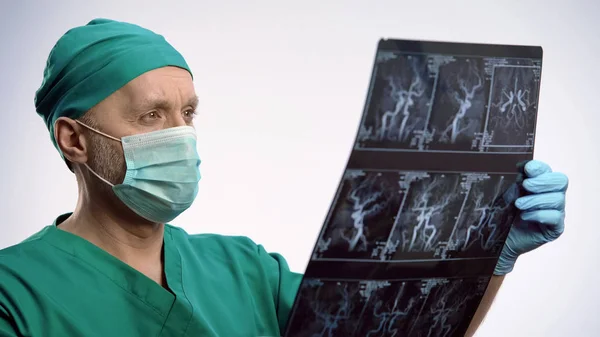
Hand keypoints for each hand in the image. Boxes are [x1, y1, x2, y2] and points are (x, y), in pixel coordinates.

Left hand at [494, 160, 567, 275]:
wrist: (500, 239)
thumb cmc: (504, 214)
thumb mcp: (508, 194)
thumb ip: (517, 180)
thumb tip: (523, 166)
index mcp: (541, 184)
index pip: (548, 170)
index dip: (539, 167)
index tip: (525, 169)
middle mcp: (552, 196)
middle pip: (561, 181)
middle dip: (542, 182)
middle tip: (525, 186)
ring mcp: (556, 212)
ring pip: (557, 199)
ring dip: (536, 200)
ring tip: (519, 205)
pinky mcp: (555, 228)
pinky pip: (555, 217)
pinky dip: (539, 214)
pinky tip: (524, 216)